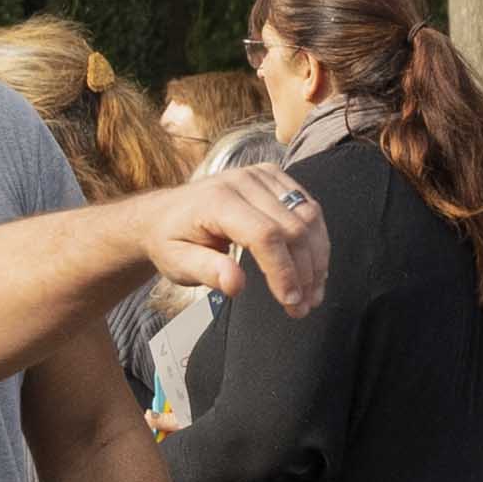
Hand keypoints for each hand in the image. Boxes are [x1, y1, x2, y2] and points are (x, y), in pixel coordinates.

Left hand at [145, 164, 328, 320]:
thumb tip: (235, 284)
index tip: (291, 301)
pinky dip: (316, 239)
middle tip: (302, 306)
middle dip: (304, 272)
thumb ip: (206, 272)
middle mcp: (243, 181)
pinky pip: (308, 206)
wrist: (165, 213)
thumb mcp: (177, 263)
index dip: (284, 271)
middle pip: (293, 226)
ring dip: (317, 258)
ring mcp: (261, 175)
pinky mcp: (273, 177)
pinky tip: (313, 267)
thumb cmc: (171, 240)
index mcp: (218, 201)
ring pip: (308, 215)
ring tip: (312, 292)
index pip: (265, 235)